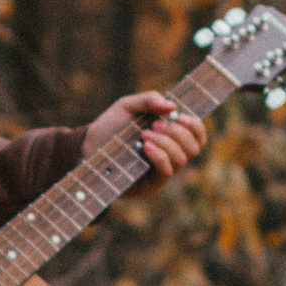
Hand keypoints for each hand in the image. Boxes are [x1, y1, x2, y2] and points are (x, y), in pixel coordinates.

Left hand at [82, 92, 206, 199]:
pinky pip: (167, 171)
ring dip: (166, 142)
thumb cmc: (110, 126)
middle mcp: (171, 154)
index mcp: (171, 136)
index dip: (196, 126)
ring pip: (182, 158)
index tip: (181, 116)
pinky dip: (160, 155)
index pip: (197, 136)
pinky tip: (145, 146)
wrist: (87, 146)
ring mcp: (162, 171)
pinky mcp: (152, 185)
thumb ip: (149, 100)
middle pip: (194, 147)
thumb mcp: (128, 106)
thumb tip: (173, 106)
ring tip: (144, 134)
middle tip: (155, 124)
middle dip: (178, 133)